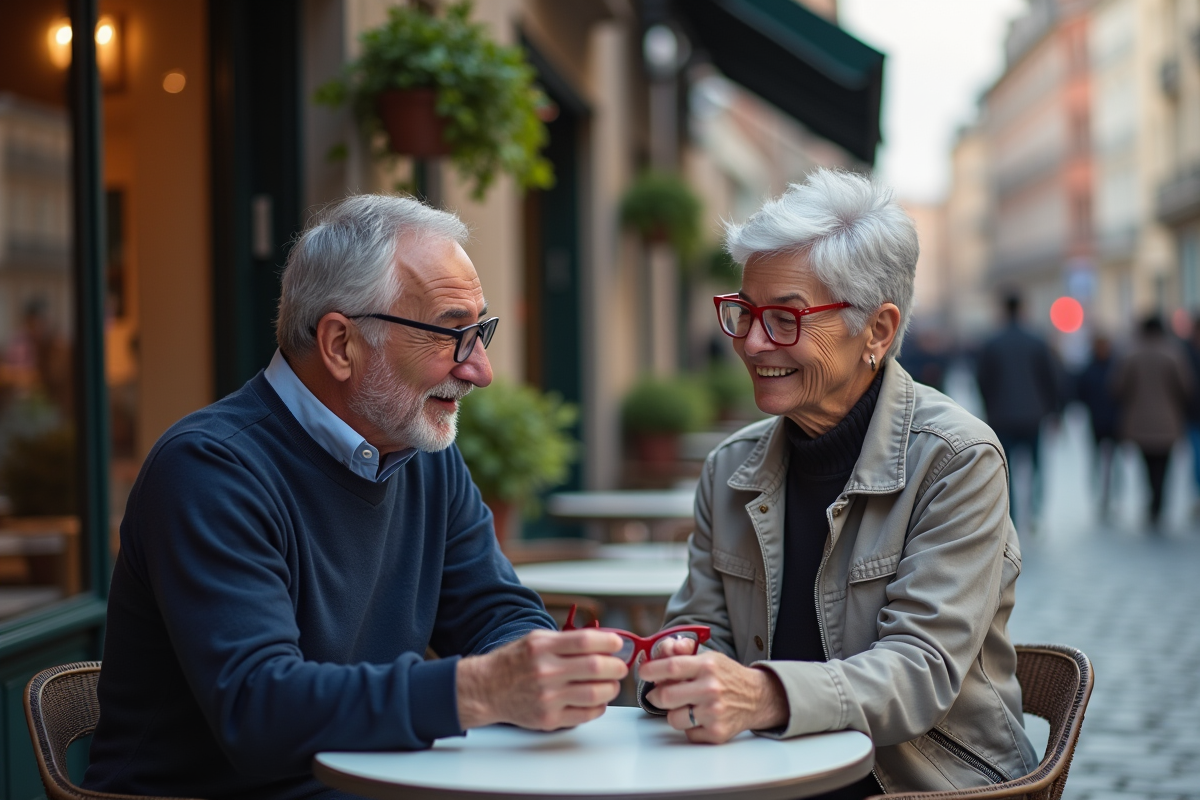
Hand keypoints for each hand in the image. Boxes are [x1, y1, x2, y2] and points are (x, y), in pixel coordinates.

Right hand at [456, 629, 627, 730]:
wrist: (487, 689)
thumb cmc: (515, 662)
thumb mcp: (536, 640)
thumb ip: (567, 640)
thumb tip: (603, 641)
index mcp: (543, 647)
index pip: (586, 641)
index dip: (609, 642)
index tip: (618, 645)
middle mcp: (545, 671)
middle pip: (595, 667)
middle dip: (616, 666)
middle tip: (620, 666)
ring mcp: (547, 698)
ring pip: (595, 693)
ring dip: (611, 688)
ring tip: (611, 684)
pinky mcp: (548, 719)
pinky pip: (585, 715)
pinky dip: (599, 707)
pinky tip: (598, 700)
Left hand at [640, 650, 787, 742]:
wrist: (757, 698)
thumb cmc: (727, 676)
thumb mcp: (709, 658)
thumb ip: (684, 653)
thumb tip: (663, 649)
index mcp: (707, 666)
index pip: (670, 667)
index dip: (650, 670)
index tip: (643, 672)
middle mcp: (711, 689)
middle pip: (666, 696)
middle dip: (656, 696)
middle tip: (657, 694)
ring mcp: (714, 713)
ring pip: (673, 718)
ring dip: (674, 713)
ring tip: (686, 706)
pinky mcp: (717, 732)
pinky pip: (688, 733)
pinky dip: (690, 727)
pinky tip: (701, 717)